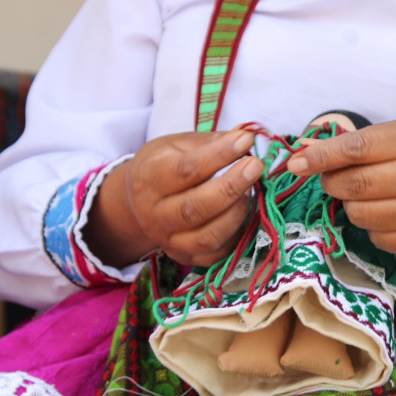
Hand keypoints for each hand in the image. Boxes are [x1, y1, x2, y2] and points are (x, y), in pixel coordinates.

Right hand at [84, 130, 263, 267]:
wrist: (139, 201)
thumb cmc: (165, 165)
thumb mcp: (178, 145)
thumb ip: (211, 143)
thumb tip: (246, 139)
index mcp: (149, 178)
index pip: (186, 170)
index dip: (219, 155)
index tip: (246, 140)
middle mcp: (154, 214)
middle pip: (194, 208)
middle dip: (231, 187)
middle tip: (256, 166)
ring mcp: (168, 240)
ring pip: (206, 237)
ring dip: (236, 213)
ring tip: (251, 191)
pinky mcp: (184, 257)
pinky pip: (215, 254)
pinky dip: (236, 235)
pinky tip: (246, 213)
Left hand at [287, 118, 395, 261]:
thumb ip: (352, 143)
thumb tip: (303, 151)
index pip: (357, 149)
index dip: (322, 157)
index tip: (296, 163)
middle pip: (355, 185)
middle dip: (331, 183)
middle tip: (331, 179)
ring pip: (360, 214)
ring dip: (350, 206)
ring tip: (364, 195)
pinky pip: (375, 237)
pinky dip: (370, 226)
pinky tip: (385, 213)